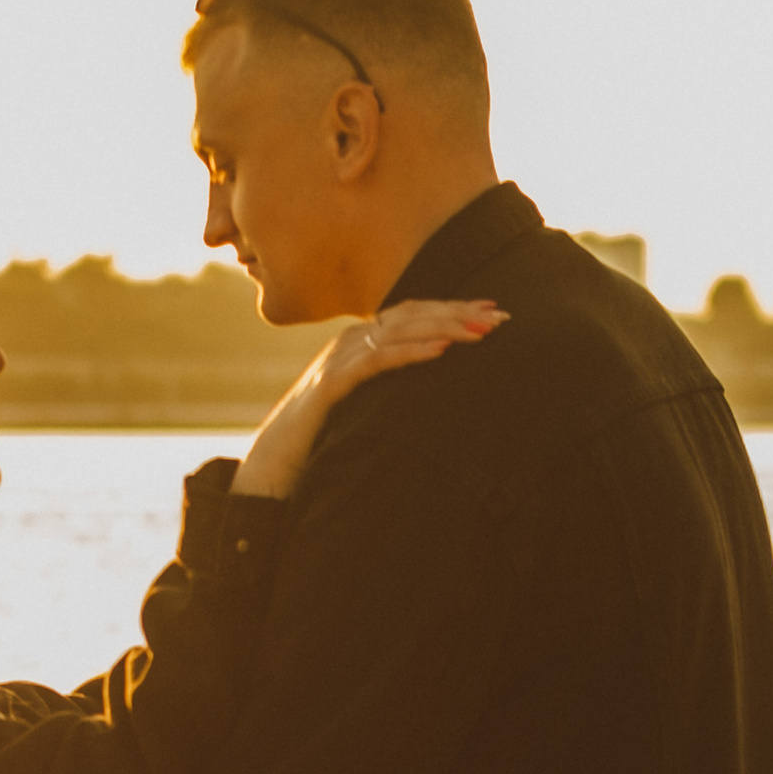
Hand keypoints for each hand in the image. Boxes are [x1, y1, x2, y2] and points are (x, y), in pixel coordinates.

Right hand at [233, 299, 506, 499]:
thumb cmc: (321, 438)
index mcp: (360, 342)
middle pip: (412, 315)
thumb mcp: (363, 404)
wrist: (272, 463)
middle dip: (458, 313)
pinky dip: (411, 353)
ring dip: (444, 328)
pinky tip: (441, 351)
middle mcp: (350, 341)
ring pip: (398, 331)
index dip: (453, 310)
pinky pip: (376, 361)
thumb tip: (433, 384)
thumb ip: (389, 387)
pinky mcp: (331, 385)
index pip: (413, 314)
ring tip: (480, 331)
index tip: (492, 312)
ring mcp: (338, 359)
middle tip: (500, 317)